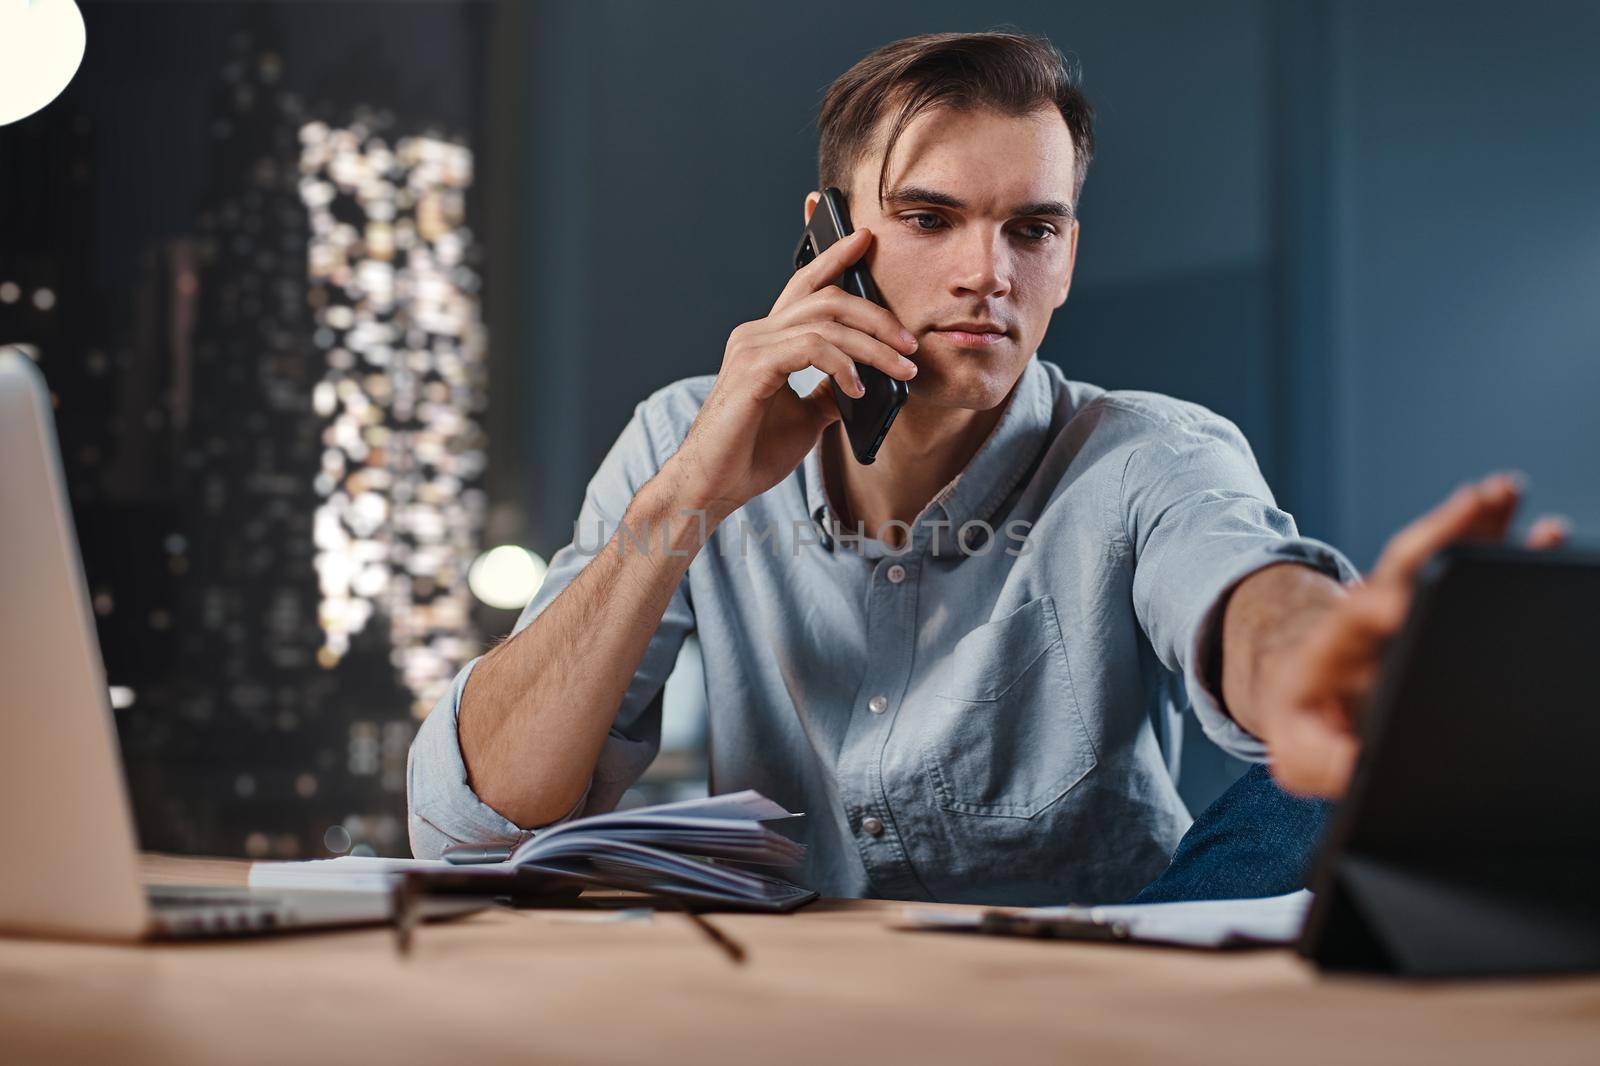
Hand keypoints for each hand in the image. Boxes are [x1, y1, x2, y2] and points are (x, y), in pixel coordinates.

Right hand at [664, 228, 919, 518]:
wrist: (714, 487)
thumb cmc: (751, 454)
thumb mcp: (806, 418)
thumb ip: (830, 392)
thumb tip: (868, 382)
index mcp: (766, 339)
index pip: (804, 286)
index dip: (834, 258)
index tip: (865, 240)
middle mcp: (755, 334)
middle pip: (825, 297)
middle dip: (876, 314)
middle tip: (909, 342)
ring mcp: (751, 348)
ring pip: (825, 322)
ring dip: (872, 345)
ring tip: (900, 368)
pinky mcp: (753, 370)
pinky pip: (811, 348)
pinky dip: (843, 365)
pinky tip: (858, 389)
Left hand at [1260, 473, 1567, 797]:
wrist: (1303, 692)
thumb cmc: (1309, 725)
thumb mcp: (1302, 752)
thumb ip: (1323, 764)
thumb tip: (1364, 772)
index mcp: (1333, 653)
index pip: (1350, 626)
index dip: (1370, 613)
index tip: (1394, 602)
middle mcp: (1368, 615)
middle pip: (1398, 572)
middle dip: (1434, 544)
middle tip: (1469, 511)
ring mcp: (1402, 599)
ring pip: (1434, 555)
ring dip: (1469, 524)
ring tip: (1502, 492)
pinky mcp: (1431, 596)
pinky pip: (1462, 559)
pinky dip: (1491, 533)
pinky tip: (1529, 516)